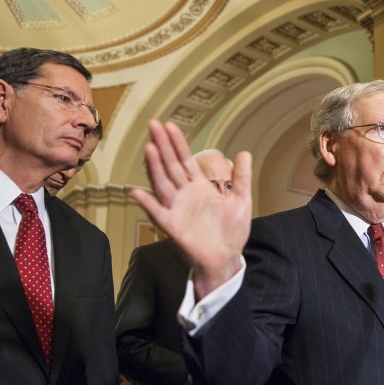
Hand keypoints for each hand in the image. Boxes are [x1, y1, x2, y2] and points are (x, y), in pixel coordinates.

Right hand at [131, 120, 252, 298]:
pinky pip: (159, 214)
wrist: (226, 259)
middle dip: (162, 146)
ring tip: (149, 148)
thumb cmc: (230, 232)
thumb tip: (245, 153)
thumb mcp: (241, 202)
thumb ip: (241, 178)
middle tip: (153, 125)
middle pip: (171, 166)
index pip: (185, 160)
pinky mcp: (174, 227)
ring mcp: (177, 210)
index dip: (177, 143)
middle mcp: (185, 195)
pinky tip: (138, 192)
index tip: (169, 125)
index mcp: (199, 187)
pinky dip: (148, 204)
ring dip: (155, 167)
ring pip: (163, 184)